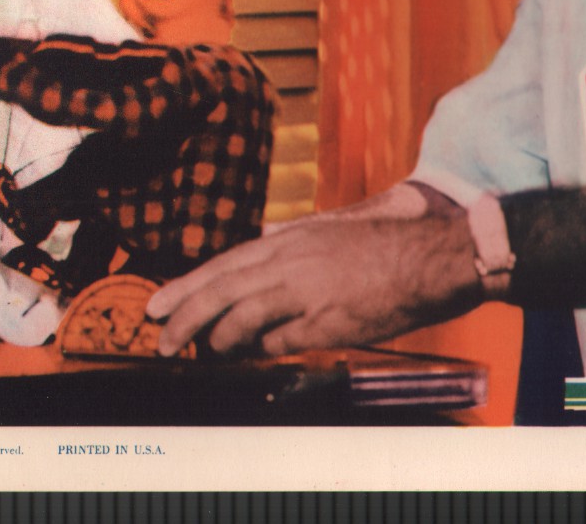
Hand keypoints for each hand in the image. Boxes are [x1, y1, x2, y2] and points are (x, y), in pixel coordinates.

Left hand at [146, 206, 482, 357]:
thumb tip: (262, 242)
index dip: (186, 287)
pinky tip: (250, 357)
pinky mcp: (327, 322)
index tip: (158, 305)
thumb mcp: (327, 229)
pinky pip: (281, 341)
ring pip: (243, 317)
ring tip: (202, 352)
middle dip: (185, 316)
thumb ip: (291, 239)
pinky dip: (261, 350)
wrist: (427, 258)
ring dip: (218, 339)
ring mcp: (307, 292)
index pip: (222, 265)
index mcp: (288, 240)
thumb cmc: (381, 247)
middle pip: (222, 291)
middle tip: (161, 339)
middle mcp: (290, 262)